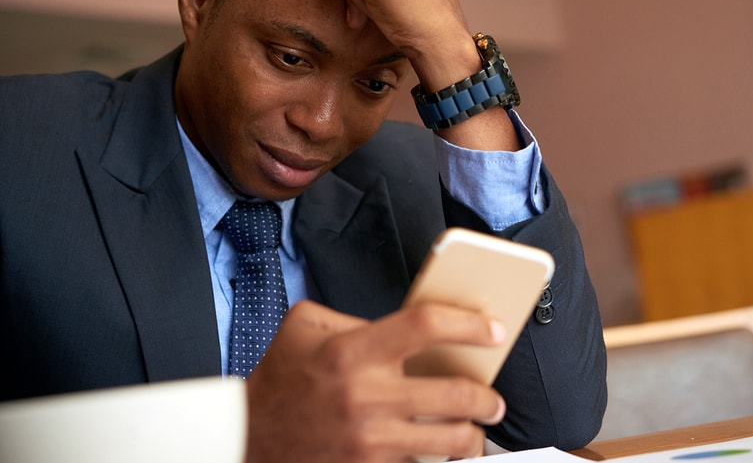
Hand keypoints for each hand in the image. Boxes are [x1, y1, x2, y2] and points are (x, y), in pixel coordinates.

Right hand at [244, 300, 506, 462]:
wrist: (246, 439)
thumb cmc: (279, 379)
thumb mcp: (306, 326)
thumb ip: (355, 316)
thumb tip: (406, 325)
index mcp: (352, 350)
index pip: (426, 325)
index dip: (468, 324)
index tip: (492, 329)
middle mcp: (365, 395)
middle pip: (454, 392)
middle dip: (487, 398)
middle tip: (494, 398)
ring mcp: (368, 439)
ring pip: (449, 441)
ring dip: (472, 437)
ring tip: (475, 431)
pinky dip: (438, 461)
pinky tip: (443, 454)